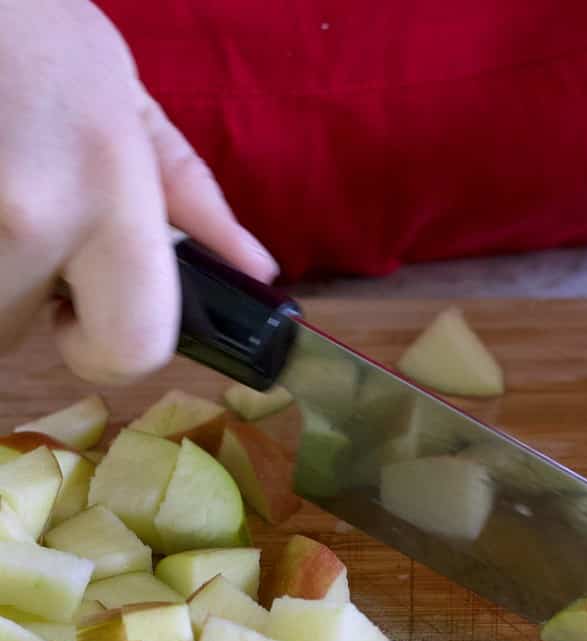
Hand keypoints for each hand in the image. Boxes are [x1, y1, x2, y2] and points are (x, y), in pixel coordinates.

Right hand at [0, 0, 275, 382]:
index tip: (80, 320)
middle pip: (14, 336)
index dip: (109, 354)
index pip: (132, 348)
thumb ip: (190, 198)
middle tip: (16, 228)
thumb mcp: (125, 100)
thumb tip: (256, 271)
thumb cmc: (27, 25)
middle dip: (17, 299)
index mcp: (106, 192)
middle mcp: (24, 217)